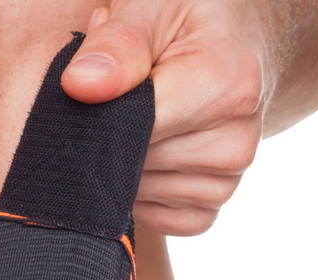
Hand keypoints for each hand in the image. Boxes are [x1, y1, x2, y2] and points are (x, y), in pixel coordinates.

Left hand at [62, 0, 275, 235]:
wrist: (230, 53)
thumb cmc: (184, 27)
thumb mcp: (152, 8)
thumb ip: (116, 44)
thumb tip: (80, 87)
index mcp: (228, 84)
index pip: (138, 125)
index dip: (104, 114)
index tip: (95, 92)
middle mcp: (236, 140)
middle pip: (134, 163)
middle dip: (111, 138)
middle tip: (118, 103)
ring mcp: (226, 182)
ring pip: (138, 194)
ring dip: (121, 168)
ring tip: (136, 127)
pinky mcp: (208, 210)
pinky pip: (155, 220)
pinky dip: (138, 196)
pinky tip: (144, 161)